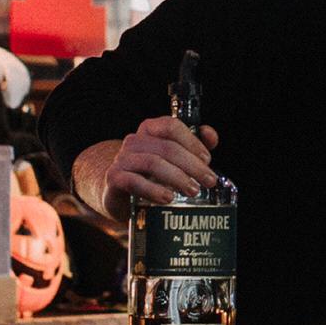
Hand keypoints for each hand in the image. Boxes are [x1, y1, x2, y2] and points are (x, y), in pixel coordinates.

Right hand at [92, 115, 219, 221]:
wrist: (120, 192)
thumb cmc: (151, 173)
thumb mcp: (173, 159)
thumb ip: (193, 145)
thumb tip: (210, 135)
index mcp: (150, 130)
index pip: (171, 126)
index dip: (192, 141)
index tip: (207, 159)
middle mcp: (134, 141)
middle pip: (167, 147)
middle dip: (192, 165)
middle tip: (209, 181)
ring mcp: (122, 159)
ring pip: (153, 163)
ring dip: (177, 177)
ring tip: (193, 191)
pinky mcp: (114, 179)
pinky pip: (133, 181)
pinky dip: (153, 190)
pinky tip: (168, 198)